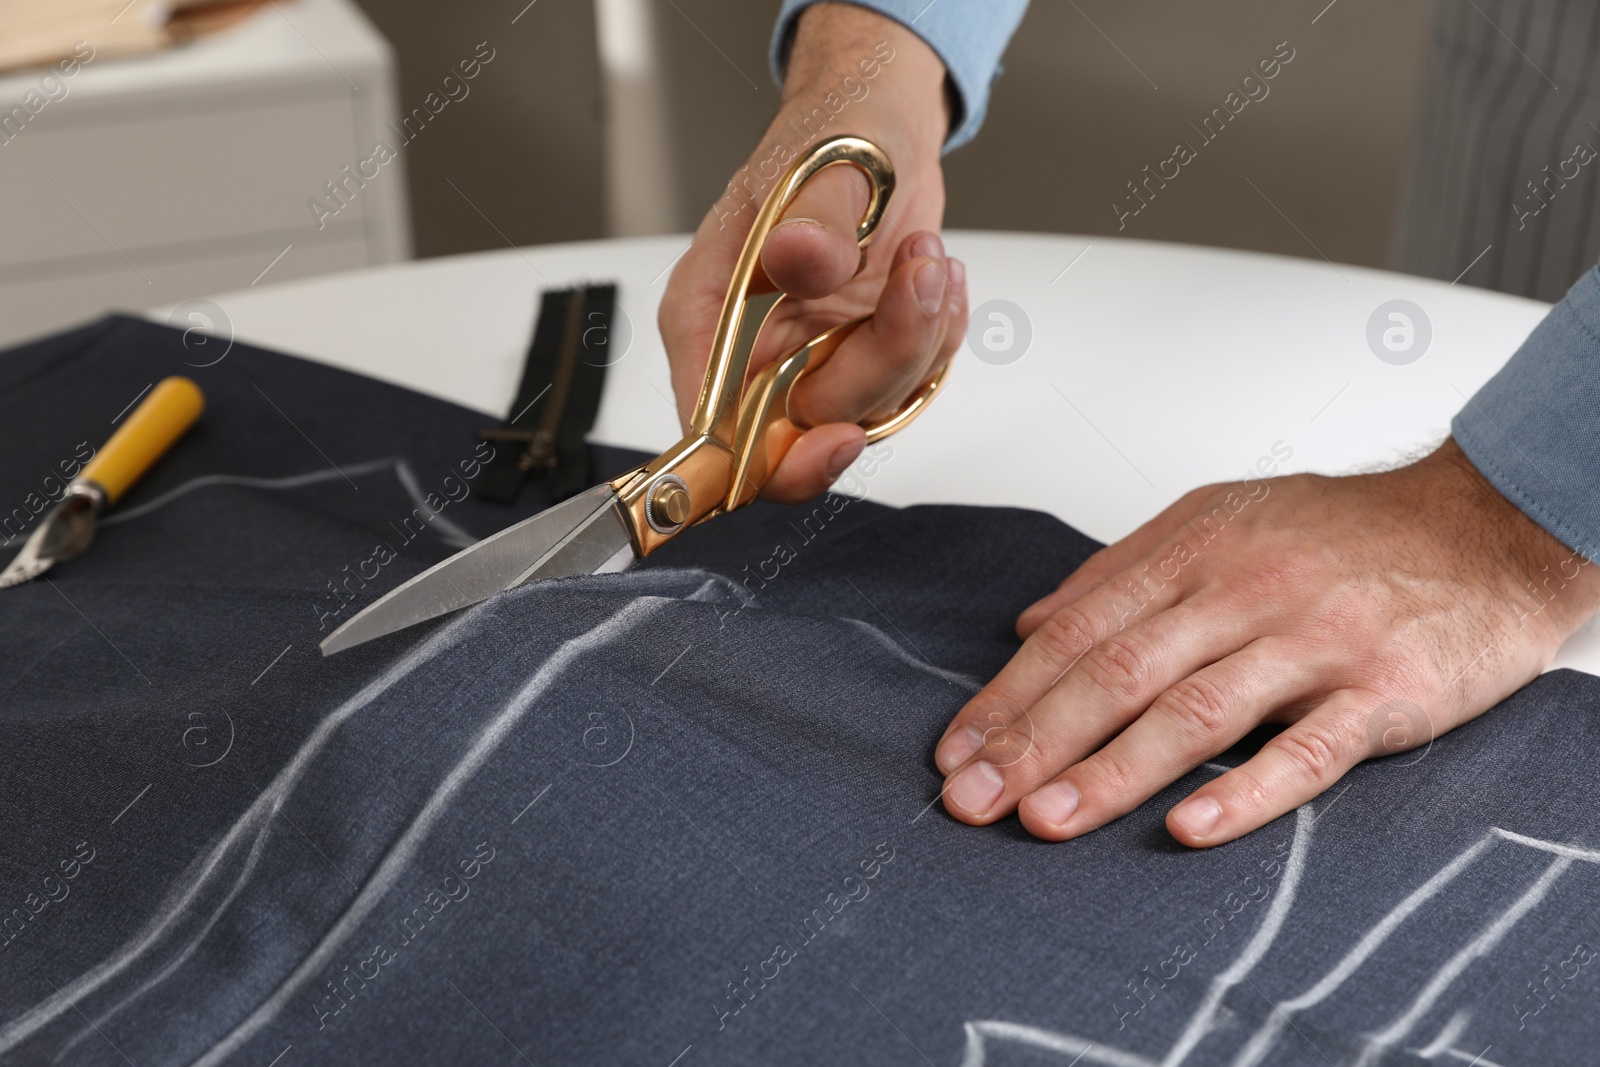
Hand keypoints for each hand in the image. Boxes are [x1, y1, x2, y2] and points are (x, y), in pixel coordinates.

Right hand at [660, 2, 966, 502]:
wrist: (879, 127)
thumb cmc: (830, 135)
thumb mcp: (824, 162)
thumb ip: (813, 219)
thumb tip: (797, 258)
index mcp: (706, 314)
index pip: (712, 428)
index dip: (769, 459)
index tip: (837, 438)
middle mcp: (750, 351)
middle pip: (802, 430)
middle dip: (876, 366)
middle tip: (913, 283)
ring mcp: (808, 362)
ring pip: (868, 411)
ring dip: (916, 337)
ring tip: (924, 255)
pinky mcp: (860, 361)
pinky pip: (910, 386)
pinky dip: (937, 336)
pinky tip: (932, 276)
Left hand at [934, 439, 1599, 845]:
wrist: (1486, 522)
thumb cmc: (1346, 530)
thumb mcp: (1219, 518)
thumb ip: (1121, 571)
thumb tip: (1029, 623)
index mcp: (1195, 554)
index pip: (1079, 630)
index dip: (1010, 694)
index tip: (956, 749)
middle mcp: (1244, 593)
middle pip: (1118, 671)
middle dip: (1034, 740)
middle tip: (972, 800)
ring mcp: (1314, 642)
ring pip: (1195, 711)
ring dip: (1112, 772)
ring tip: (1045, 820)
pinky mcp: (1383, 690)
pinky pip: (1309, 749)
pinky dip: (1247, 791)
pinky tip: (1187, 828)